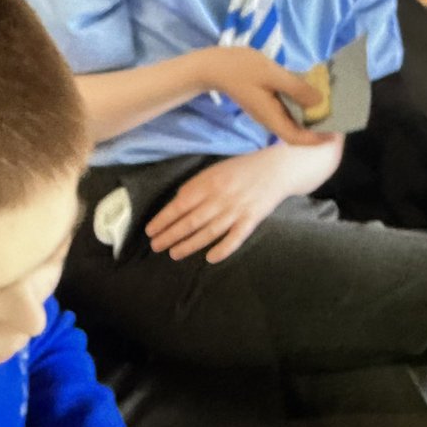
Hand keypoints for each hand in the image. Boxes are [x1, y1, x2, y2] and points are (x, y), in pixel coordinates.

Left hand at [146, 141, 342, 263]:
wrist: (276, 168)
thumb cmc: (240, 170)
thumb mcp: (215, 171)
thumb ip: (196, 187)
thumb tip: (175, 204)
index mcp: (209, 182)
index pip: (180, 204)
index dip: (164, 219)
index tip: (150, 231)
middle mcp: (221, 196)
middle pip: (191, 220)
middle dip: (171, 235)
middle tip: (156, 247)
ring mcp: (237, 209)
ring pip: (209, 231)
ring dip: (190, 245)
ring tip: (174, 254)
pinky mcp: (252, 219)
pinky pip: (236, 237)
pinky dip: (223, 248)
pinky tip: (210, 258)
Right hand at [200, 47, 331, 146]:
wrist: (213, 67)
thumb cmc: (241, 69)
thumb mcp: (272, 75)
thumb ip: (297, 89)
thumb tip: (321, 102)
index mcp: (272, 117)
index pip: (297, 138)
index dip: (317, 140)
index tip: (335, 134)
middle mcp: (270, 119)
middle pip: (297, 132)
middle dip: (317, 129)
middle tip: (337, 117)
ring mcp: (267, 112)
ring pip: (292, 121)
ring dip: (309, 117)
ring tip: (328, 105)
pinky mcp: (265, 103)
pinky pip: (287, 110)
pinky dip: (300, 106)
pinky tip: (309, 93)